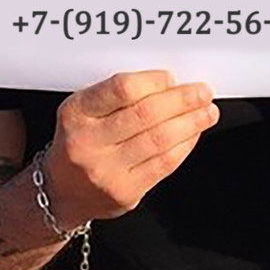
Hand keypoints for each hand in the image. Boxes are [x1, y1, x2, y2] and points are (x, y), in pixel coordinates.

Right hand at [44, 70, 218, 227]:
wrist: (62, 190)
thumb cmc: (82, 138)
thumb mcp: (86, 110)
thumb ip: (118, 96)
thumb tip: (170, 83)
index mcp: (76, 112)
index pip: (121, 89)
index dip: (153, 81)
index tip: (172, 77)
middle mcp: (87, 142)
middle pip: (146, 114)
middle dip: (181, 100)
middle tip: (202, 92)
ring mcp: (105, 171)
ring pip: (159, 140)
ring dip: (191, 122)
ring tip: (208, 112)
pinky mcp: (124, 193)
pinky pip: (163, 164)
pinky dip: (185, 145)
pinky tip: (194, 133)